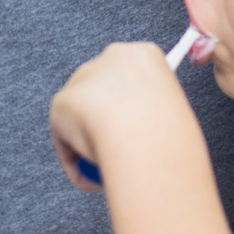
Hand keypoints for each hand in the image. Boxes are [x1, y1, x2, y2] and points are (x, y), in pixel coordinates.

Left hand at [47, 42, 196, 190]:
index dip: (135, 112)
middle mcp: (111, 57)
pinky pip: (67, 142)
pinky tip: (93, 177)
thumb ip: (150, 116)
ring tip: (109, 169)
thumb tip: (136, 137)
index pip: (135, 82)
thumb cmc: (168, 129)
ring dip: (91, 143)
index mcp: (145, 55)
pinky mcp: (61, 102)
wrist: (142, 132)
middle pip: (105, 95)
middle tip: (122, 156)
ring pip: (84, 117)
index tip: (140, 137)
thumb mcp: (172, 114)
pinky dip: (77, 163)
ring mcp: (84, 77)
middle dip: (107, 124)